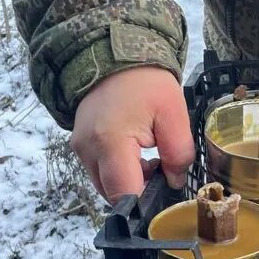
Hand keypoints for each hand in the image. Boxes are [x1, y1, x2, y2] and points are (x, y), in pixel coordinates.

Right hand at [71, 67, 195, 203]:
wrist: (116, 56)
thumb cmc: (146, 82)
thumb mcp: (174, 113)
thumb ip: (178, 152)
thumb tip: (175, 181)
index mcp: (110, 142)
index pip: (124, 193)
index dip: (146, 202)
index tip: (165, 196)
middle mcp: (87, 150)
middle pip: (113, 193)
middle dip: (140, 191)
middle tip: (163, 172)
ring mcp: (80, 148)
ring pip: (106, 185)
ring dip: (130, 181)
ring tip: (152, 160)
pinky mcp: (80, 145)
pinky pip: (100, 171)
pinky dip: (120, 171)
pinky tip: (139, 155)